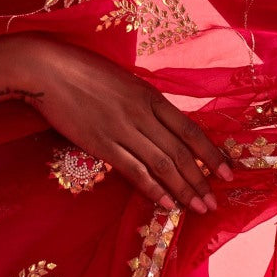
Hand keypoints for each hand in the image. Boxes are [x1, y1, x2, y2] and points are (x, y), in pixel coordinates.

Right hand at [1, 33, 233, 213]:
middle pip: (180, 151)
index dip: (211, 152)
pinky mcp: (101, 143)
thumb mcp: (123, 79)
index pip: (189, 128)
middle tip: (216, 202)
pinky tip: (166, 203)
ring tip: (199, 208)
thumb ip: (143, 100)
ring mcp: (122, 129)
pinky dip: (153, 188)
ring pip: (162, 164)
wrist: (48, 68)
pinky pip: (134, 170)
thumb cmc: (83, 69)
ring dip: (184, 188)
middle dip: (202, 178)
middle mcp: (142, 113)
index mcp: (149, 95)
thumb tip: (162, 122)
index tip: (229, 171)